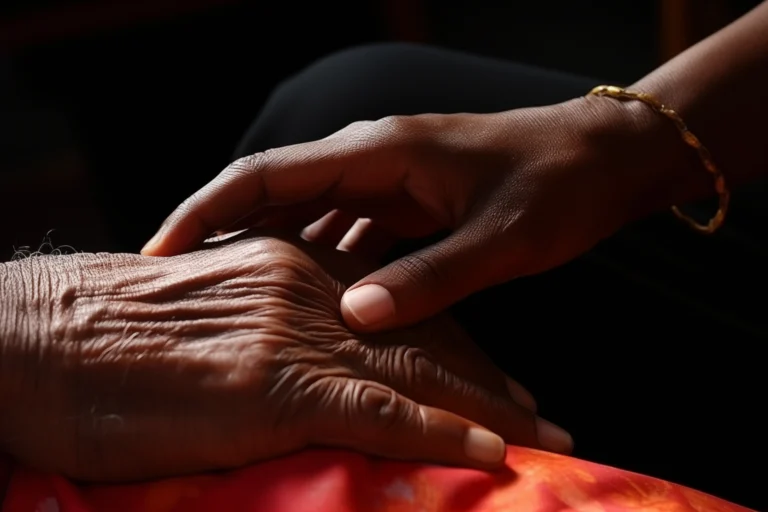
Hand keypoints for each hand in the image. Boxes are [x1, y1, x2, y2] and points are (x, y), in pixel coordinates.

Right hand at [0, 232, 569, 481]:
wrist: (38, 339)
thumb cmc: (108, 333)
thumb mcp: (209, 311)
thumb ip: (268, 321)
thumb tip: (309, 353)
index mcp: (292, 262)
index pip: (393, 306)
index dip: (450, 345)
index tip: (491, 382)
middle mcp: (308, 287)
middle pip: (420, 336)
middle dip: (486, 380)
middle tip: (539, 415)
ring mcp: (297, 333)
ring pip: (417, 371)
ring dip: (485, 409)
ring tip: (541, 438)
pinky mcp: (279, 384)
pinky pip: (380, 410)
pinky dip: (440, 434)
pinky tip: (491, 456)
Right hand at [141, 97, 671, 331]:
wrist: (601, 159)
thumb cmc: (556, 186)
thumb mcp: (500, 238)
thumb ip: (431, 277)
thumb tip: (354, 317)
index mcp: (376, 154)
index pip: (266, 176)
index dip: (207, 211)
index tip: (160, 251)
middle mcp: (369, 163)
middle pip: (274, 199)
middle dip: (225, 240)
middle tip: (180, 294)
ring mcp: (386, 186)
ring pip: (308, 223)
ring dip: (271, 261)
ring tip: (232, 309)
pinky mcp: (406, 208)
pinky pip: (346, 239)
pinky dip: (322, 270)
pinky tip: (311, 309)